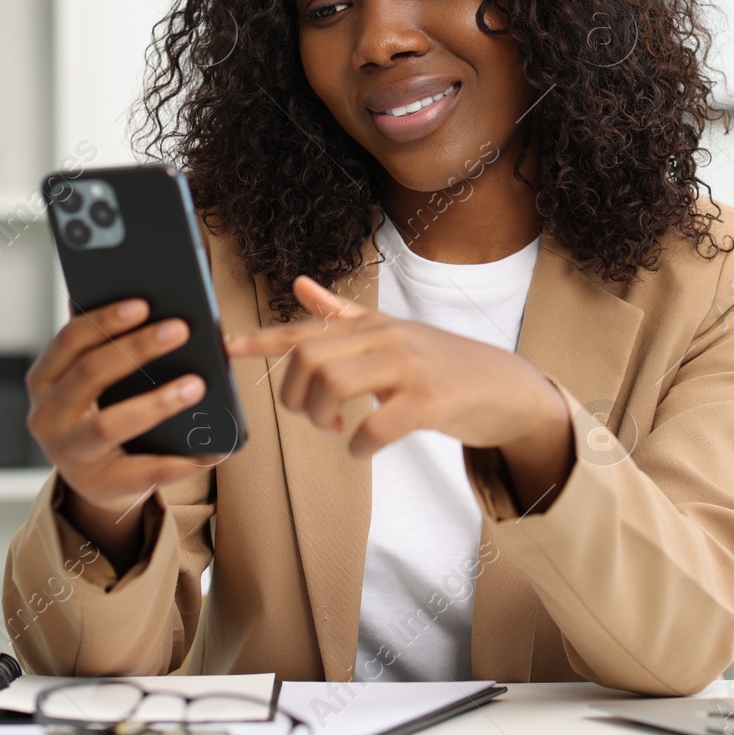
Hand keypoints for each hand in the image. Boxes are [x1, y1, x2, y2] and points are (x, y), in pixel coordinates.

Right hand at [25, 299, 218, 567]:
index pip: (69, 341)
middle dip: (136, 348)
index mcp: (44, 380)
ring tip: (198, 385)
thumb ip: (105, 345)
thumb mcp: (91, 380)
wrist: (95, 481)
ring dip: (157, 401)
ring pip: (110, 424)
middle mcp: (47, 417)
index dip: (104, 320)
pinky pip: (146, 471)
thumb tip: (146, 300)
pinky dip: (183, 459)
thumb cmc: (100, 412)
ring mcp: (70, 454)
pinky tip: (214, 446)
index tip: (143, 302)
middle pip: (89, 374)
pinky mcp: (100, 485)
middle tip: (181, 329)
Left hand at [225, 277, 573, 508]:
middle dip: (297, 398)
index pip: (305, 329)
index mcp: (372, 325)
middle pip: (310, 359)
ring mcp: (410, 367)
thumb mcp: (393, 334)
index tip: (223, 347)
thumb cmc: (445, 364)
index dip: (260, 340)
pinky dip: (358, 445)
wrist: (509, 389)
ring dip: (323, 418)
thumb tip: (300, 285)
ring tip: (336, 431)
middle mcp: (386, 338)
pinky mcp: (431, 401)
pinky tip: (362, 449)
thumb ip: (343, 315)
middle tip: (315, 419)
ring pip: (335, 385)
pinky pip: (376, 425)